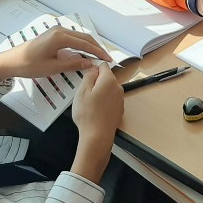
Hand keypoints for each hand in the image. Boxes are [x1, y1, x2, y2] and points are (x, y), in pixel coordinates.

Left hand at [0, 26, 112, 82]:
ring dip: (89, 45)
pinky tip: (84, 52)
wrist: (10, 61)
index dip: (98, 52)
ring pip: (78, 36)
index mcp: (60, 37)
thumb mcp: (53, 68)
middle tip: (106, 58)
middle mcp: (60, 30)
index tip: (108, 59)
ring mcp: (56, 31)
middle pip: (84, 37)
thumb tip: (90, 63)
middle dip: (96, 47)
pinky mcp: (53, 35)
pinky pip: (72, 38)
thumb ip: (73, 64)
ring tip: (98, 55)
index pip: (85, 43)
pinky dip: (81, 44)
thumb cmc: (30, 65)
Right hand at [70, 63, 123, 182]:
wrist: (97, 136)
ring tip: (88, 104)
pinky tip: (95, 111)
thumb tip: (93, 69)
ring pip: (108, 90)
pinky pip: (110, 101)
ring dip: (99, 93)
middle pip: (106, 78)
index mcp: (109, 80)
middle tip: (84, 92)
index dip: (93, 68)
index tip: (85, 74)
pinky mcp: (119, 110)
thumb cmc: (88, 114)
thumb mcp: (82, 91)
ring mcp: (120, 100)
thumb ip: (89, 76)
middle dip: (96, 82)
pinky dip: (103, 103)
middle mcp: (118, 88)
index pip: (103, 66)